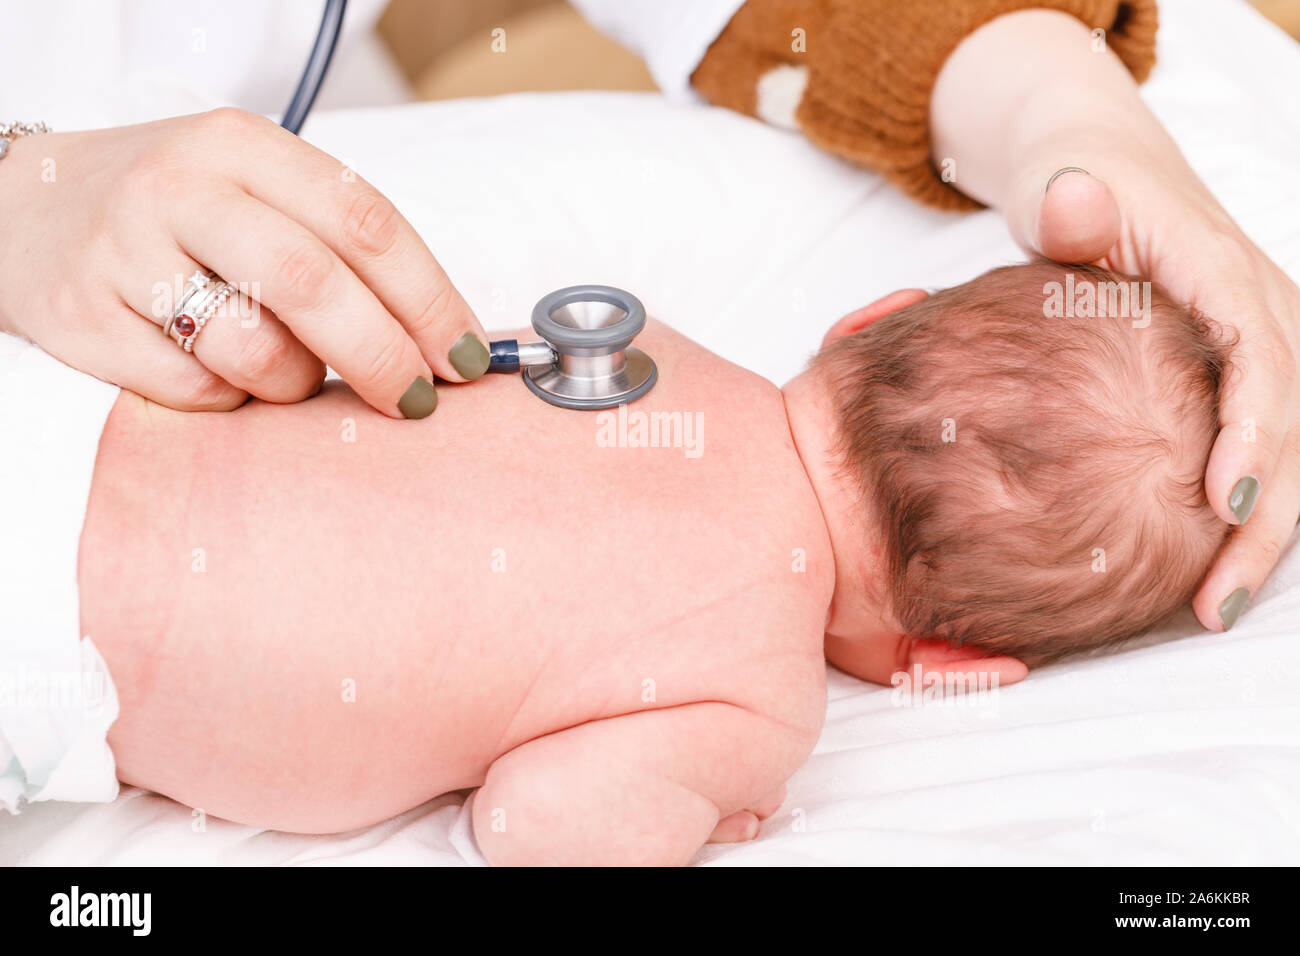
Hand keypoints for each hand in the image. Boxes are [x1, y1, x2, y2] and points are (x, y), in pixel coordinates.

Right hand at [0, 108, 489, 418]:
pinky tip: (215, 369)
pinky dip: (230, 399)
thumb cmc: (174, 210)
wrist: (22, 207)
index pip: (365, 222)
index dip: (430, 299)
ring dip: (296, 383)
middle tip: (417, 399)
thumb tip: (441, 338)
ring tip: (287, 369)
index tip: (467, 357)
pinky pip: (196, 390)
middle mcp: (182, 188)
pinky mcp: (85, 318)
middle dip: (384, 356)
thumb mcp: (253, 187)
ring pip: (256, 350)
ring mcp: (125, 253)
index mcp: (243, 146)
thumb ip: (338, 243)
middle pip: (315, 284)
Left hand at [931, 9, 1299, 631]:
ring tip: (1214, 605)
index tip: (1224, 505)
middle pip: (1294, 424)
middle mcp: (1265, 312)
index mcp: (1225, 272)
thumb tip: (1071, 198)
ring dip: (1265, 533)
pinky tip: (1210, 571)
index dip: (1254, 433)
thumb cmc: (1071, 183)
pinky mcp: (1246, 372)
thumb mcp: (1059, 185)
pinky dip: (1250, 510)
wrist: (1092, 168)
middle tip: (1214, 599)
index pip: (1262, 359)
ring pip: (1293, 450)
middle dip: (1267, 519)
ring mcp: (1264, 345)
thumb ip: (1064, 202)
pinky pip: (1267, 447)